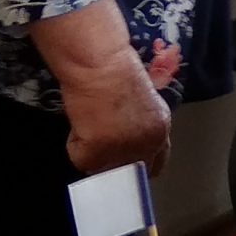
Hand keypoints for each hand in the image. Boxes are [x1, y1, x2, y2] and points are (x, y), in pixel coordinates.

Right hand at [58, 61, 172, 174]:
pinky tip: (81, 120)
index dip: (138, 163)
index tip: (126, 162)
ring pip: (101, 168)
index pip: (155, 164)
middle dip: (114, 162)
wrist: (100, 63)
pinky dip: (75, 143)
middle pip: (130, 172)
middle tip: (101, 144)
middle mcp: (147, 145)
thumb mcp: (144, 101)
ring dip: (92, 151)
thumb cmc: (117, 69)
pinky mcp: (97, 152)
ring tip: (91, 122)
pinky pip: (80, 158)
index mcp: (160, 130)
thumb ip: (141, 125)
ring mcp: (123, 151)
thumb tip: (127, 139)